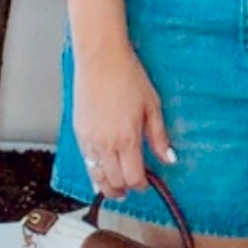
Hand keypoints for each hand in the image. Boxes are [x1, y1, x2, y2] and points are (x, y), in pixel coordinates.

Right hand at [73, 42, 175, 198]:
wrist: (101, 58)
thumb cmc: (127, 77)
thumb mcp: (152, 106)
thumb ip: (159, 137)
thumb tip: (169, 158)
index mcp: (127, 139)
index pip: (133, 177)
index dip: (142, 185)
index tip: (147, 182)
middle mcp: (106, 144)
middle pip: (114, 182)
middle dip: (125, 189)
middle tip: (133, 187)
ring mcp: (89, 139)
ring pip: (96, 176)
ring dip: (107, 186)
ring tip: (116, 189)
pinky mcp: (78, 132)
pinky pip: (85, 161)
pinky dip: (94, 171)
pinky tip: (100, 171)